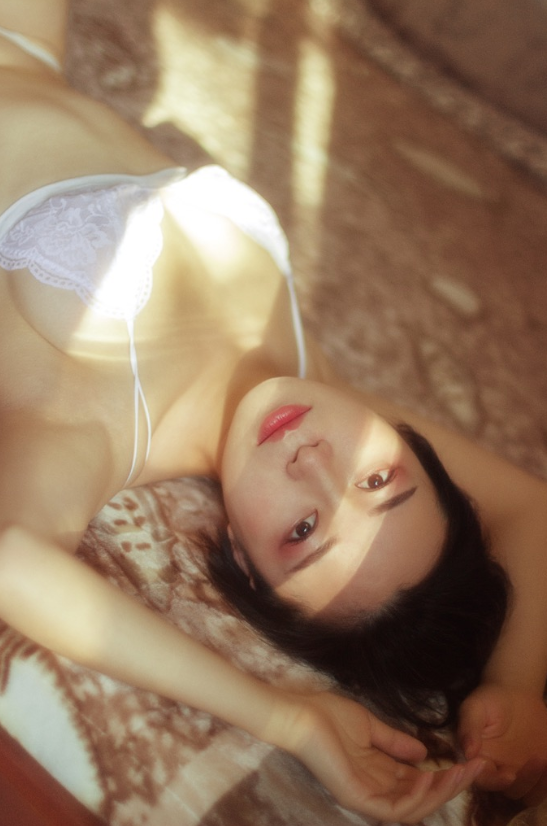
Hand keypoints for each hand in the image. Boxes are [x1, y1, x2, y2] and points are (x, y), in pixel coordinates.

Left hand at [269, 691, 484, 822]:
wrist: (299, 715)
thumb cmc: (326, 716)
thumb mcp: (369, 726)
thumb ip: (394, 741)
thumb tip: (423, 753)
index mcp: (377, 771)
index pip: (417, 781)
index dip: (444, 775)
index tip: (470, 761)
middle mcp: (374, 788)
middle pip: (420, 797)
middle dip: (450, 785)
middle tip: (477, 770)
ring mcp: (365, 795)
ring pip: (412, 808)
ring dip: (439, 792)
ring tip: (460, 774)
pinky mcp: (356, 797)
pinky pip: (393, 809)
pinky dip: (415, 798)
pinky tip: (430, 780)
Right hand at [459, 684, 546, 805]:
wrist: (515, 693)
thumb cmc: (490, 700)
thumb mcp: (475, 708)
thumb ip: (469, 728)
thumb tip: (468, 752)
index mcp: (480, 760)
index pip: (484, 781)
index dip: (496, 783)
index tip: (509, 775)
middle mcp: (499, 772)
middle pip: (510, 791)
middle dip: (524, 781)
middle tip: (536, 760)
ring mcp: (520, 773)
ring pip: (529, 794)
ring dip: (539, 785)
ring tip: (544, 760)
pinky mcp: (538, 771)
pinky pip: (544, 786)